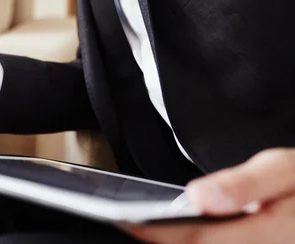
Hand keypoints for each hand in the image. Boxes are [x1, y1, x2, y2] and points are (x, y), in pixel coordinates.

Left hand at [124, 148, 294, 242]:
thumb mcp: (282, 169)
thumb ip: (243, 184)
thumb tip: (199, 197)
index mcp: (268, 236)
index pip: (198, 240)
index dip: (158, 232)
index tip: (126, 219)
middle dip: (160, 239)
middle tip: (127, 222)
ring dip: (172, 241)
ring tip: (141, 225)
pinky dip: (189, 240)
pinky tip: (171, 231)